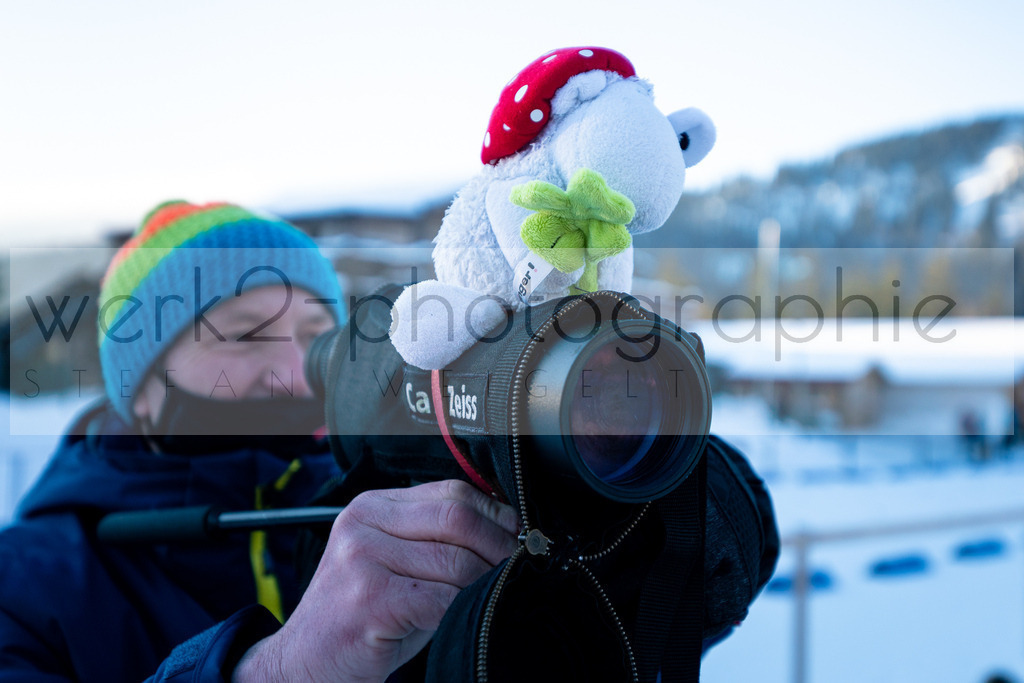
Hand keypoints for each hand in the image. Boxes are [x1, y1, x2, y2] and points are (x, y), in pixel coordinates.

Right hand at [234, 480, 518, 681]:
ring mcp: (363, 558)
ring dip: (485, 584)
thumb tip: (508, 531)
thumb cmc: (362, 617)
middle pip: (458, 517)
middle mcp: (363, 522)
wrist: (304, 664)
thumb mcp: (396, 564)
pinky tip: (459, 619)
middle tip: (519, 568)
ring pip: (457, 562)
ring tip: (490, 598)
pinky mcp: (371, 598)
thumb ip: (436, 540)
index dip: (495, 514)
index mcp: (371, 505)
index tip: (519, 535)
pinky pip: (442, 599)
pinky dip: (462, 611)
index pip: (451, 492)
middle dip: (499, 546)